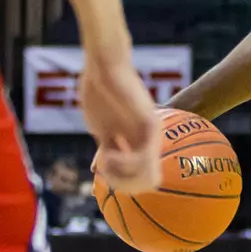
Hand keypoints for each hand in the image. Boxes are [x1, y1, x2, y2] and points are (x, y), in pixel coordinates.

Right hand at [81, 47, 159, 194]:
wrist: (105, 66)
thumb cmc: (99, 92)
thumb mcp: (100, 128)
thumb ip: (105, 149)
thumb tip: (98, 171)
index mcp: (139, 143)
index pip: (143, 179)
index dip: (123, 185)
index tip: (104, 175)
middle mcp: (150, 141)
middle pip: (149, 183)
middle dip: (124, 185)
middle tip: (105, 172)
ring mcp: (152, 133)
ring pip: (149, 176)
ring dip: (122, 176)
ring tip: (105, 161)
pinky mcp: (150, 124)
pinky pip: (142, 158)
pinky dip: (123, 164)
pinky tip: (107, 154)